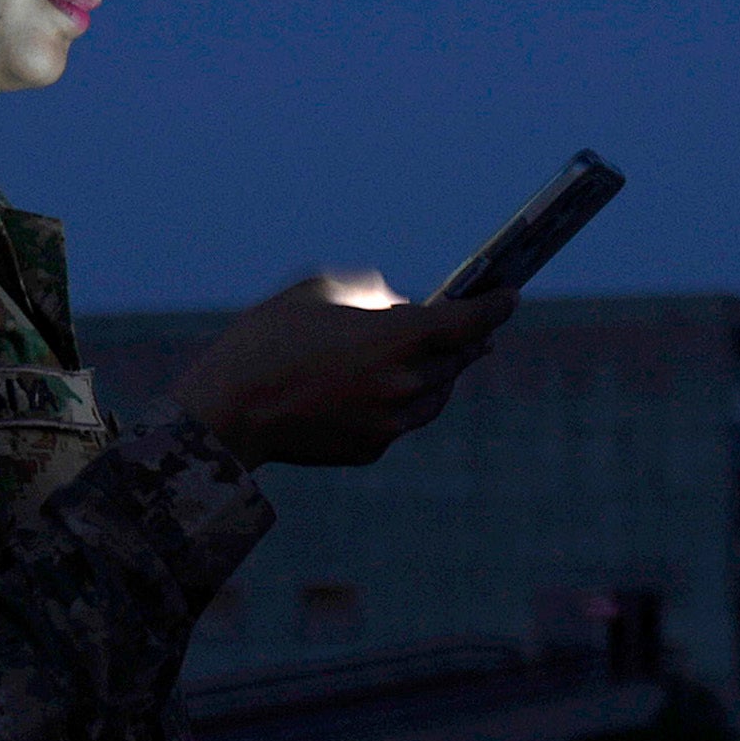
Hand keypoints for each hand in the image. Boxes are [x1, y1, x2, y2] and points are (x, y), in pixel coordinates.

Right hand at [170, 270, 515, 469]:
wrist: (229, 411)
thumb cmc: (269, 338)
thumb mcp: (320, 292)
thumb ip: (372, 295)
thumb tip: (400, 310)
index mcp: (399, 338)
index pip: (470, 322)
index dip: (495, 306)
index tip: (510, 296)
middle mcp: (405, 384)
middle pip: (456, 359)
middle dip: (469, 340)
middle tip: (480, 327)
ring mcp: (390, 422)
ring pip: (435, 395)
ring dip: (441, 375)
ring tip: (441, 357)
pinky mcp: (370, 448)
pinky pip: (401, 419)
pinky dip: (403, 401)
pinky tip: (390, 388)